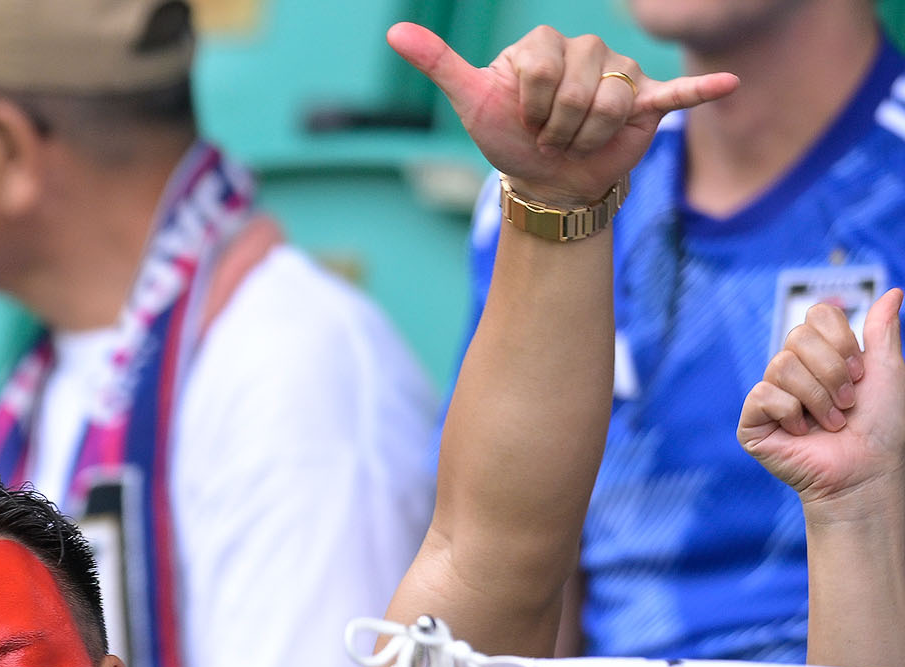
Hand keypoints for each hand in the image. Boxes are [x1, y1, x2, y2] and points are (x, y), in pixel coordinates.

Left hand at [388, 21, 735, 208]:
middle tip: (550, 136)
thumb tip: (393, 31)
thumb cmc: (507, 137)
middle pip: (576, 87)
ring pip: (610, 103)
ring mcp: (619, 72)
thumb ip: (439, 64)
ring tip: (575, 140)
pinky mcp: (644, 102)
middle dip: (557, 127)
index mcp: (544, 44)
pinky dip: (698, 91)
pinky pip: (672, 94)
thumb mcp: (470, 100)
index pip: (539, 69)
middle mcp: (585, 50)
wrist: (544, 180)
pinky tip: (726, 85)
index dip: (528, 108)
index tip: (522, 120)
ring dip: (586, 137)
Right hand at [740, 290, 904, 506]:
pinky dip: (792, 413)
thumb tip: (893, 292)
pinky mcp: (752, 423)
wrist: (866, 468)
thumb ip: (883, 330)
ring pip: (782, 365)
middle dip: (831, 371)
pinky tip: (802, 432)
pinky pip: (764, 395)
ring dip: (817, 397)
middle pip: (797, 336)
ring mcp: (769, 396)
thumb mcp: (888, 369)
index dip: (840, 338)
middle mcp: (793, 371)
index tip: (859, 372)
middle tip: (847, 401)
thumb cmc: (881, 426)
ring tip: (831, 421)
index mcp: (822, 355)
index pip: (815, 315)